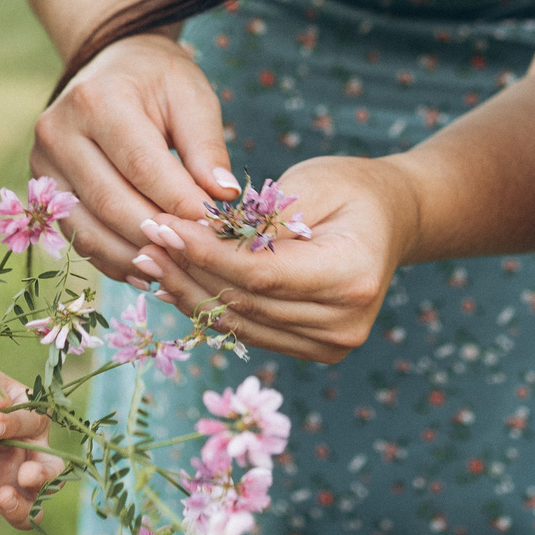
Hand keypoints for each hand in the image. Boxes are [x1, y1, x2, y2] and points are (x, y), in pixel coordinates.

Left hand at [0, 365, 64, 534]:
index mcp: (30, 425)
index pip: (35, 426)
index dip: (17, 426)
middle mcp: (25, 460)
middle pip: (49, 479)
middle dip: (42, 480)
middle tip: (24, 476)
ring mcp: (5, 486)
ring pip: (28, 512)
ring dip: (20, 509)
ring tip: (1, 497)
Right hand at [31, 33, 234, 283]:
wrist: (110, 67)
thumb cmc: (158, 81)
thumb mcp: (191, 97)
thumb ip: (207, 147)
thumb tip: (224, 198)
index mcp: (99, 99)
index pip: (143, 167)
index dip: (181, 204)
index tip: (218, 228)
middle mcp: (59, 131)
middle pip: (112, 203)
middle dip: (159, 236)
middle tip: (200, 256)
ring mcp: (42, 162)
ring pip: (89, 228)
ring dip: (134, 256)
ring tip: (176, 269)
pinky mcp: (42, 188)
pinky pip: (77, 235)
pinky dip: (112, 259)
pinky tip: (147, 269)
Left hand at [131, 154, 417, 364]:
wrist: (391, 220)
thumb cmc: (349, 190)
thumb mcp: (311, 185)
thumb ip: (262, 220)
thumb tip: (199, 238)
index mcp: (353, 277)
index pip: (261, 274)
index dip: (205, 254)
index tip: (162, 225)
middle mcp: (345, 324)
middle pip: (246, 304)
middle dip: (188, 272)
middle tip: (143, 240)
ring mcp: (331, 345)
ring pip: (241, 324)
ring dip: (189, 293)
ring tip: (149, 261)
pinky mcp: (315, 350)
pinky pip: (250, 331)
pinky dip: (210, 308)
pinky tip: (175, 283)